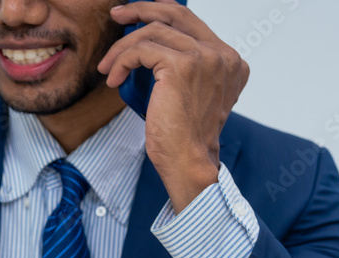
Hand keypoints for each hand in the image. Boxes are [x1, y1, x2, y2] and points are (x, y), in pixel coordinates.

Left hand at [99, 0, 248, 212]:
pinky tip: (114, 78)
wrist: (188, 161)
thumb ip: (187, 69)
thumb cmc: (185, 137)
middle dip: (142, 9)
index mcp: (229, 60)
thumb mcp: (191, 95)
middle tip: (118, 14)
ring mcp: (204, 58)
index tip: (137, 16)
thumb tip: (152, 48)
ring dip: (123, 47)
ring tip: (108, 67)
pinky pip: (141, 51)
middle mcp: (222, 55)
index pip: (192, 22)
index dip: (161, 13)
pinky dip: (121, 61)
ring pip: (153, 32)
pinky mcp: (181, 66)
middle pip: (176, 14)